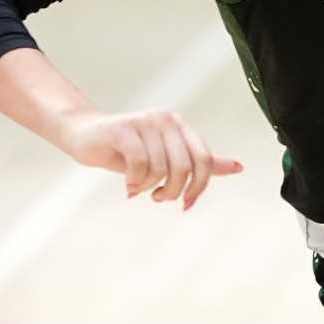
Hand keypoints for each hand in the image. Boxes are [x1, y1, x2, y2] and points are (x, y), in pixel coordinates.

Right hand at [56, 107, 243, 210]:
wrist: (85, 137)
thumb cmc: (126, 151)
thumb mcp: (166, 158)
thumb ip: (200, 162)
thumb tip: (239, 167)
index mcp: (180, 126)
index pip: (204, 159)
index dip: (199, 186)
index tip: (186, 203)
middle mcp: (165, 119)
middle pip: (184, 167)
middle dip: (172, 191)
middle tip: (157, 198)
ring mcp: (144, 122)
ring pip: (160, 168)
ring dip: (148, 187)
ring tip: (137, 188)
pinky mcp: (123, 128)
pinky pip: (139, 163)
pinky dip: (134, 181)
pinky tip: (127, 185)